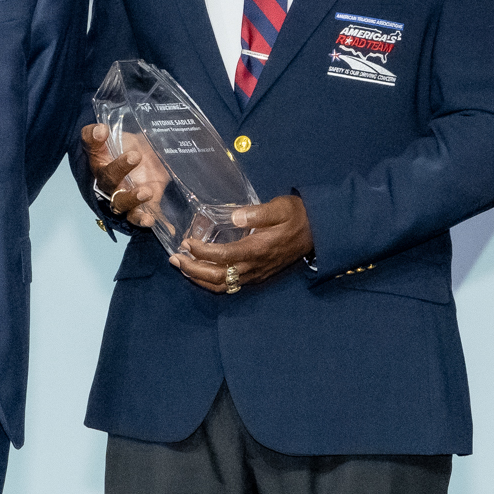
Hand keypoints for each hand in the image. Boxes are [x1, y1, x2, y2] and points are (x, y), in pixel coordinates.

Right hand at [83, 124, 169, 231]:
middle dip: (119, 170)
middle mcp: (111, 183)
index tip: (102, 131)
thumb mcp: (122, 136)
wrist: (150, 163)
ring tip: (146, 192)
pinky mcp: (146, 206)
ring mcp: (127, 196)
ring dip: (132, 200)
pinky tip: (169, 228)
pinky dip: (155, 222)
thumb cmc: (129, 150)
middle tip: (135, 156)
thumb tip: (100, 129)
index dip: (94, 142)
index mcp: (102, 161)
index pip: (93, 150)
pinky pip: (146, 217)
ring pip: (123, 205)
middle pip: (108, 182)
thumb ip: (108, 135)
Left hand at [171, 193, 311, 294]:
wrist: (318, 233)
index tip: (187, 242)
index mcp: (258, 249)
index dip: (201, 251)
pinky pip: (230, 286)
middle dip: (192, 270)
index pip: (222, 256)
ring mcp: (256, 274)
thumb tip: (234, 215)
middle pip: (217, 277)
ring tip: (182, 267)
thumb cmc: (298, 216)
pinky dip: (211, 282)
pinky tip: (201, 273)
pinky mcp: (258, 276)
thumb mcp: (280, 207)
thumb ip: (257, 213)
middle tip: (174, 259)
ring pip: (222, 286)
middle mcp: (255, 267)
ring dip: (199, 279)